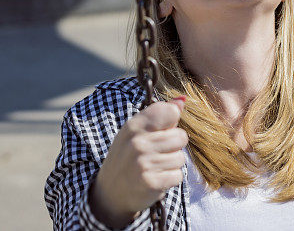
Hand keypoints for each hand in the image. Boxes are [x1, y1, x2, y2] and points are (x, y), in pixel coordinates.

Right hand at [90, 97, 188, 227]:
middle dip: (174, 146)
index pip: (170, 111)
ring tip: (155, 167)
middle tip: (157, 153)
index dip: (171, 122)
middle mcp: (137, 143)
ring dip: (172, 164)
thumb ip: (160, 114)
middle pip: (181, 136)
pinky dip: (170, 179)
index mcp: (134, 125)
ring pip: (181, 158)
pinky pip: (178, 175)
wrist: (110, 193)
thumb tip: (183, 99)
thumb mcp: (137, 132)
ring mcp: (143, 163)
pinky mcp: (151, 183)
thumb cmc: (128, 157)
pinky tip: (156, 178)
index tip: (161, 130)